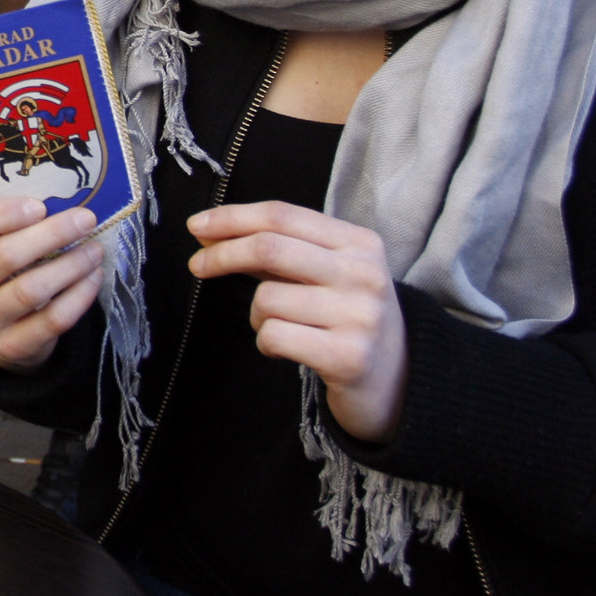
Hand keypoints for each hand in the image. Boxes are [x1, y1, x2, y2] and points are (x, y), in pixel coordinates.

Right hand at [0, 197, 107, 372]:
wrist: (3, 327)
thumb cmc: (3, 270)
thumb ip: (14, 223)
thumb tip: (65, 204)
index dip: (1, 214)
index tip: (40, 206)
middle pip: (3, 256)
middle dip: (51, 234)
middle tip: (85, 219)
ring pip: (30, 290)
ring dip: (70, 266)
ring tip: (94, 250)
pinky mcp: (9, 345)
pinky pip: (50, 320)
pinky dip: (78, 296)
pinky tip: (93, 278)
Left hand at [186, 201, 407, 442]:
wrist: (399, 380)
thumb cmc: (346, 317)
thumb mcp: (326, 272)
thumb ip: (277, 250)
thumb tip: (210, 232)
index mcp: (360, 242)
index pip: (282, 216)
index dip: (233, 218)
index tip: (197, 226)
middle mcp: (364, 274)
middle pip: (270, 247)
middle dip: (222, 255)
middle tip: (197, 266)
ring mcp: (359, 316)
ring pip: (266, 299)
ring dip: (256, 315)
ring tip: (279, 327)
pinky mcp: (348, 357)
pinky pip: (273, 336)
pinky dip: (266, 343)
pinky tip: (286, 349)